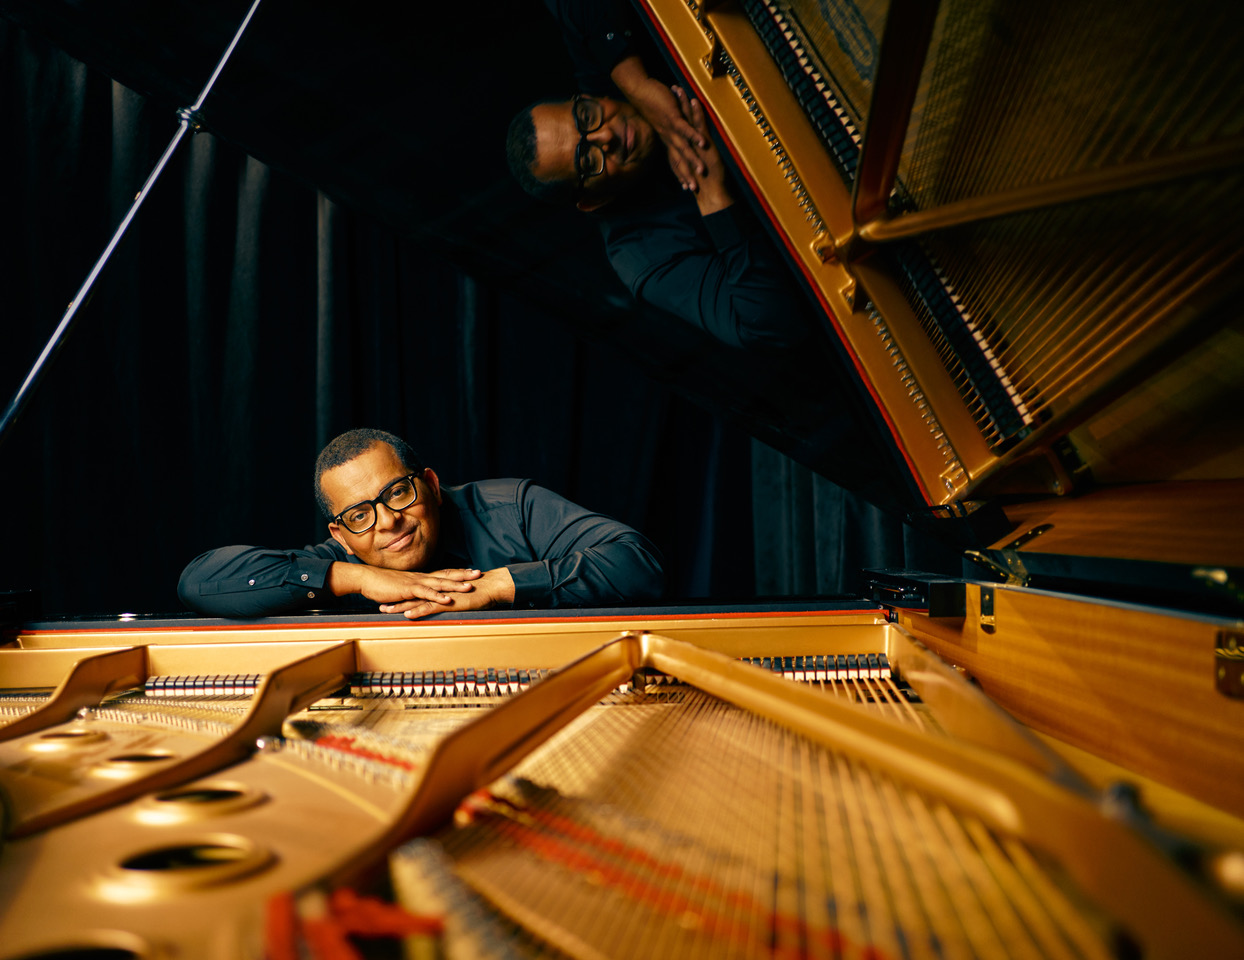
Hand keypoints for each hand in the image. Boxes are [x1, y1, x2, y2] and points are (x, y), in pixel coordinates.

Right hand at [329, 562, 481, 606]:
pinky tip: (448, 599)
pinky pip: (425, 592)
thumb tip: (421, 596)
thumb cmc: (382, 584)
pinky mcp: (408, 589)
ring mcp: (415, 582)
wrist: (366, 579)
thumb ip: (413, 591)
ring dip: (455, 584)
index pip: (443, 572)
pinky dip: (437, 595)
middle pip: (446, 574)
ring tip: (470, 586)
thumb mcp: (401, 588)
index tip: (472, 571)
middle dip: (464, 574)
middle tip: (480, 573)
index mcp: (420, 577)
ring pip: (439, 582)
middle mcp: (421, 577)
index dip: (458, 572)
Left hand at [381, 567, 516, 619]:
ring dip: (400, 606)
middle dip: (395, 599)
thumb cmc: (479, 591)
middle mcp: (437, 590)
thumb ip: (451, 599)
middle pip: (411, 595)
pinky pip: (430, 608)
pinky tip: (407, 615)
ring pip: (416, 601)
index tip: (389, 597)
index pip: (416, 591)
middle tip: (379, 602)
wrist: (491, 586)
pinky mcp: (448, 603)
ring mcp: (442, 596)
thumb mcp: (460, 597)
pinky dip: (418, 611)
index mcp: (439, 588)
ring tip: (386, 610)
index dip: (402, 595)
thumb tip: (445, 605)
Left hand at [610, 57, 705, 189]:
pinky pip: (685, 129)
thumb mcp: (663, 122)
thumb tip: (676, 138)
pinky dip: (694, 136)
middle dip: (686, 175)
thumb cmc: (653, 103)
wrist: (640, 90)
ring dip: (692, 160)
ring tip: (701, 171)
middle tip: (694, 189)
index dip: (680, 174)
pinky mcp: (673, 117)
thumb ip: (671, 131)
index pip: (674, 161)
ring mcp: (670, 128)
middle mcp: (668, 138)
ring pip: (683, 148)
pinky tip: (703, 143)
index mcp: (666, 139)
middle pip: (678, 160)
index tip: (686, 188)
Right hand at [672, 86, 731, 214]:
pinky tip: (694, 100)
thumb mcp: (698, 171)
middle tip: (666, 89)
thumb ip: (692, 164)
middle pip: (676, 121)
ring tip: (677, 88)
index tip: (662, 104)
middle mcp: (684, 146)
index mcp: (682, 151)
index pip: (674, 132)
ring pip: (685, 121)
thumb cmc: (708, 185)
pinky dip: (696, 113)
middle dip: (671, 106)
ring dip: (681, 104)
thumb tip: (690, 160)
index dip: (668, 117)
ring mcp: (694, 145)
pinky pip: (698, 125)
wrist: (713, 195)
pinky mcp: (704, 145)